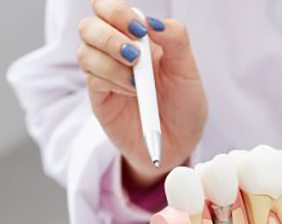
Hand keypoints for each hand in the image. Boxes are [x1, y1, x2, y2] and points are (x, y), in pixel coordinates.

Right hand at [77, 0, 206, 188]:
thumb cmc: (184, 106)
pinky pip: (92, 79)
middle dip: (109, 35)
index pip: (110, 10)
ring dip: (111, 61)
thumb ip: (176, 41)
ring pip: (85, 52)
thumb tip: (153, 21)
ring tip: (138, 80)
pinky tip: (133, 91)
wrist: (180, 145)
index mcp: (137, 38)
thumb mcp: (188, 72)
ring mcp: (104, 74)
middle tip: (135, 54)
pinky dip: (113, 80)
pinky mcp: (99, 97)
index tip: (140, 30)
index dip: (117, 12)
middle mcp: (115, 52)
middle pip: (89, 26)